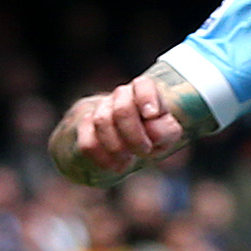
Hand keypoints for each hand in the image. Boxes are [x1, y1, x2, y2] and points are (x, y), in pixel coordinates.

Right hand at [56, 75, 186, 185]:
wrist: (123, 145)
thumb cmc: (150, 135)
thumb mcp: (166, 135)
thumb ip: (166, 130)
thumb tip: (151, 131)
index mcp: (143, 92)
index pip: (143, 85)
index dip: (146, 98)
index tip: (152, 114)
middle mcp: (120, 96)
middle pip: (122, 109)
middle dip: (134, 135)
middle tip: (144, 151)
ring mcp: (100, 109)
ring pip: (102, 122)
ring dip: (118, 148)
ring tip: (129, 160)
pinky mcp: (83, 127)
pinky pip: (88, 143)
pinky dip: (104, 159)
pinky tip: (116, 165)